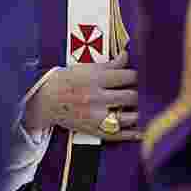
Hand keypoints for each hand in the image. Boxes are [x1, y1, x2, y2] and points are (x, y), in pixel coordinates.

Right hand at [23, 51, 139, 141]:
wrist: (45, 101)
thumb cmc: (66, 81)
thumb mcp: (85, 68)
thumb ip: (109, 64)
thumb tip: (126, 55)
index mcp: (95, 79)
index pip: (127, 76)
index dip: (138, 75)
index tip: (141, 76)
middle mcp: (97, 98)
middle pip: (130, 97)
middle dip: (140, 93)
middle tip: (145, 91)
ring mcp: (96, 117)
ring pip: (128, 117)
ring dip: (139, 112)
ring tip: (143, 107)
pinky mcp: (94, 130)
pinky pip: (118, 135)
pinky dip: (132, 134)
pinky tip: (142, 131)